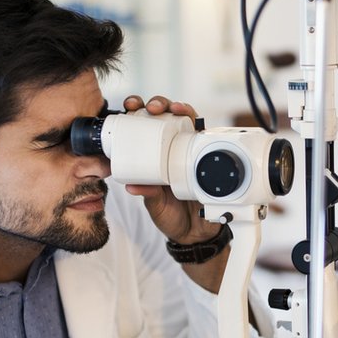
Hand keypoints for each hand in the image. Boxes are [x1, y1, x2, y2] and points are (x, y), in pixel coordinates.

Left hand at [121, 95, 220, 244]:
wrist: (196, 233)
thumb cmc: (172, 215)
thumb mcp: (154, 204)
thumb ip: (147, 193)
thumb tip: (132, 184)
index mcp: (155, 157)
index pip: (145, 128)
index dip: (136, 113)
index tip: (128, 108)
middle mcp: (173, 150)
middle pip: (167, 116)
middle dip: (158, 103)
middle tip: (150, 108)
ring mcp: (192, 152)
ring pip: (188, 121)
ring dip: (180, 108)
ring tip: (172, 109)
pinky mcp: (209, 158)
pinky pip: (207, 139)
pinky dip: (201, 127)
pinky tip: (194, 121)